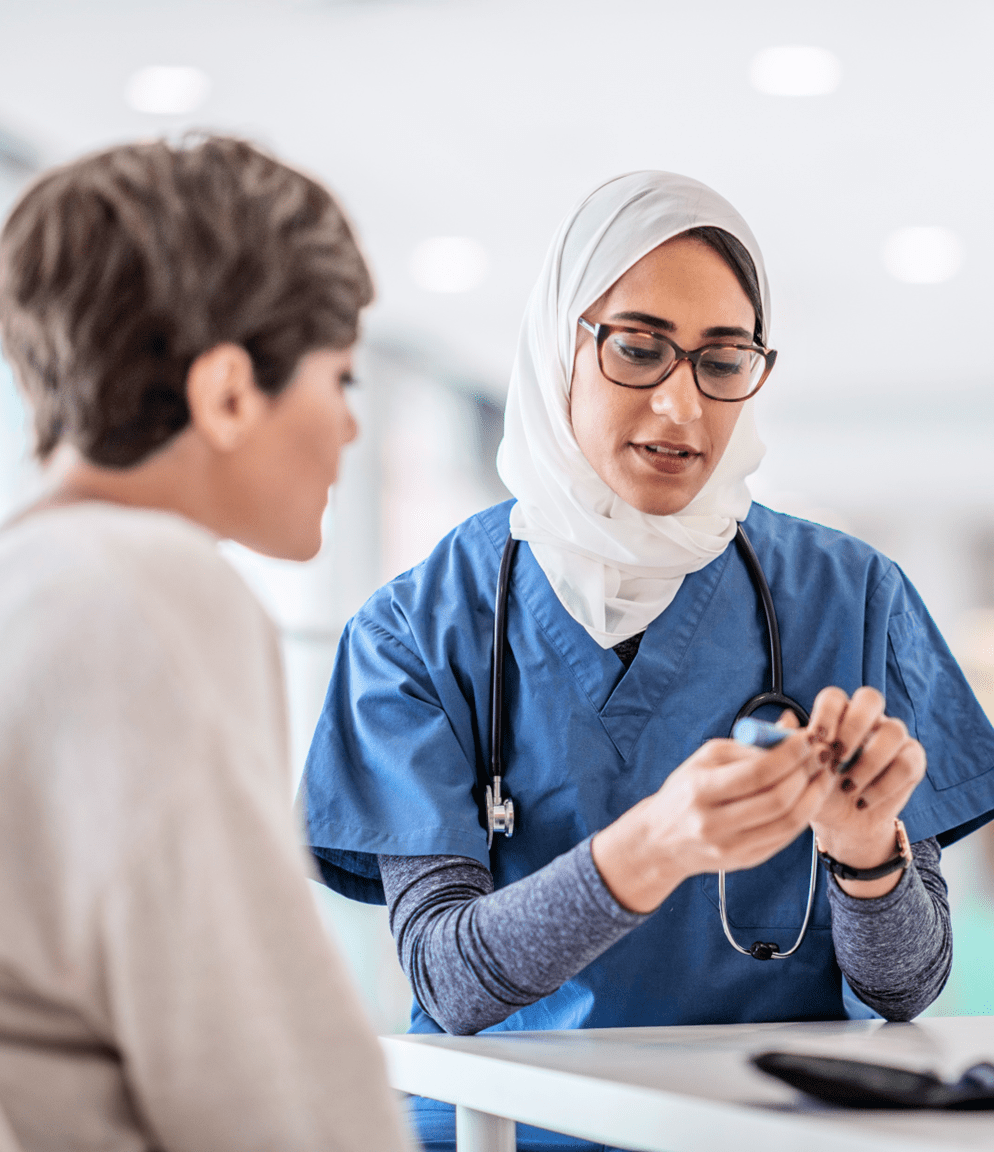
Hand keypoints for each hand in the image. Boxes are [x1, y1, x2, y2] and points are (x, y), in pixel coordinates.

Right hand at [591, 731, 833, 913]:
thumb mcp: (706, 759)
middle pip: (778, 799)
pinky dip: (803, 815)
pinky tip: (809, 798)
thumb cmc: (687, 790)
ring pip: (787, 821)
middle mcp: (714, 822)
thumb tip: (790, 727)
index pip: (758, 772)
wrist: (661, 839)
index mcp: (701, 789)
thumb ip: (749, 744)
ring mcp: (730, 846)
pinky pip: (784, 837)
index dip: (791, 755)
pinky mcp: (744, 861)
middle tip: (822, 757)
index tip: (809, 739)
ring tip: (823, 776)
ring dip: (814, 796)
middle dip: (808, 774)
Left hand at [802, 686, 925, 897]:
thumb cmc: (815, 788)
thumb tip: (785, 719)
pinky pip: (908, 762)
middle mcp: (867, 719)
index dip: (826, 714)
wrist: (840, 822)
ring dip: (869, 761)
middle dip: (853, 726)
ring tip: (848, 786)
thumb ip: (791, 745)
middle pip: (871, 698)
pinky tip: (863, 800)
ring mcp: (892, 737)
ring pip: (894, 730)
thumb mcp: (798, 770)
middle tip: (836, 758)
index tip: (816, 741)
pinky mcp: (912, 760)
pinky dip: (885, 784)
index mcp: (836, 714)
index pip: (834, 696)